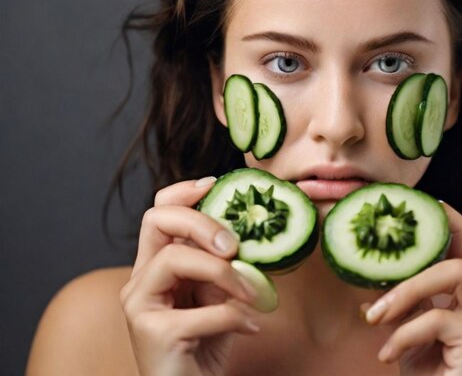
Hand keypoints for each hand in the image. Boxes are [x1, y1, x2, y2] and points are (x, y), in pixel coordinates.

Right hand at [120, 178, 259, 375]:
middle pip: (157, 221)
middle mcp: (139, 281)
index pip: (157, 213)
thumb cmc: (204, 345)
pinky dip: (234, 316)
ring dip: (225, 273)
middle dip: (203, 223)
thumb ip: (224, 267)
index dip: (182, 193)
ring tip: (254, 293)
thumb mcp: (218, 296)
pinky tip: (252, 326)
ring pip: (175, 258)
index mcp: (155, 267)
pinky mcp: (152, 333)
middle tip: (235, 246)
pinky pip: (201, 312)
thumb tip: (249, 239)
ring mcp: (140, 306)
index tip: (213, 184)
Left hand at [363, 202, 461, 375]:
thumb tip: (368, 289)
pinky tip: (388, 356)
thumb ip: (404, 310)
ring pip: (453, 273)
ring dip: (407, 291)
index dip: (449, 218)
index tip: (423, 203)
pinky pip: (437, 319)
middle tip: (389, 257)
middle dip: (423, 248)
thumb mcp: (410, 338)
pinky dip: (404, 334)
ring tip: (376, 317)